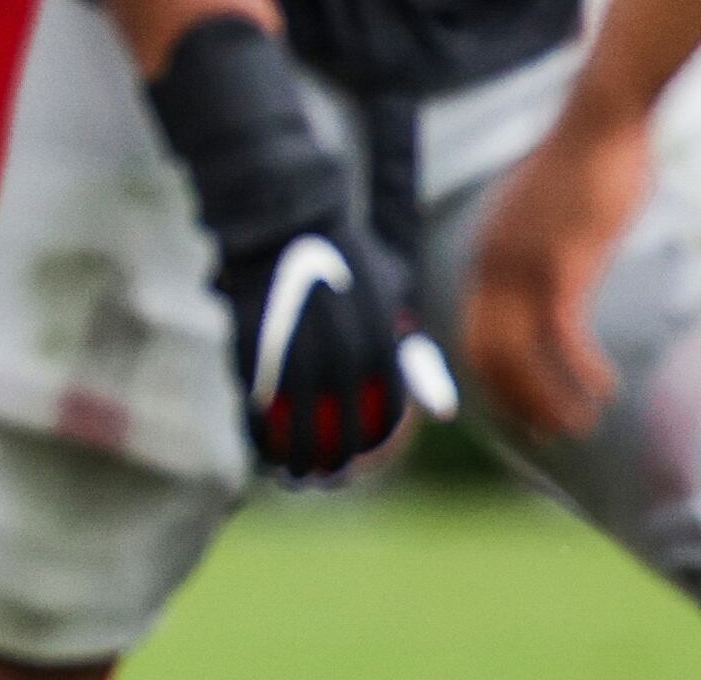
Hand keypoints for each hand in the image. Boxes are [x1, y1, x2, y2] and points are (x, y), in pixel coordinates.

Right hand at [220, 218, 438, 481]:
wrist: (285, 225)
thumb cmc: (344, 262)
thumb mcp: (390, 302)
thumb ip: (413, 358)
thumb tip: (445, 412)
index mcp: (379, 350)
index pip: (382, 423)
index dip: (369, 449)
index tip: (356, 459)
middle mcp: (341, 362)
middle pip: (341, 440)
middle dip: (331, 468)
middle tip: (320, 476)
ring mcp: (295, 361)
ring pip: (298, 437)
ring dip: (295, 466)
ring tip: (290, 475)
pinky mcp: (254, 359)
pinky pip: (259, 416)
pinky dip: (259, 441)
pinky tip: (259, 450)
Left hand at [463, 97, 653, 439]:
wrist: (602, 121)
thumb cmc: (585, 165)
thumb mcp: (545, 216)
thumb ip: (536, 250)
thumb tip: (547, 281)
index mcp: (487, 254)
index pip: (475, 338)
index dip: (495, 385)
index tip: (521, 415)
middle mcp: (494, 265)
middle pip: (491, 358)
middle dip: (519, 405)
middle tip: (551, 437)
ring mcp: (525, 266)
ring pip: (523, 358)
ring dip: (550, 400)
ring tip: (581, 424)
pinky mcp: (564, 264)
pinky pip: (563, 338)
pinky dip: (580, 371)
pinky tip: (605, 387)